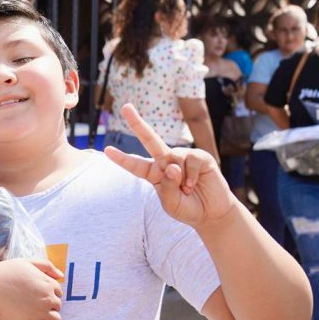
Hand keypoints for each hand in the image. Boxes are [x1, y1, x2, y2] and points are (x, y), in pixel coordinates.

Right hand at [0, 258, 63, 319]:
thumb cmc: (4, 272)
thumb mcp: (26, 262)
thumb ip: (46, 266)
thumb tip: (61, 276)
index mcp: (48, 283)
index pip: (59, 292)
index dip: (48, 293)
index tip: (36, 294)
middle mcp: (47, 298)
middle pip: (58, 306)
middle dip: (48, 306)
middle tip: (32, 304)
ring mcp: (40, 312)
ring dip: (47, 318)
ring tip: (33, 315)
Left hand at [105, 103, 236, 227]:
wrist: (211, 212)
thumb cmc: (187, 208)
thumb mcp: (171, 203)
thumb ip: (167, 187)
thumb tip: (172, 166)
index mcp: (153, 173)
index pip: (136, 165)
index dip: (122, 159)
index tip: (107, 151)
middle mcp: (165, 161)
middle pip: (150, 140)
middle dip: (137, 123)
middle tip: (125, 106)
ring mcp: (182, 157)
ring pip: (173, 159)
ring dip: (180, 178)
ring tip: (187, 189)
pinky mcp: (199, 156)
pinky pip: (190, 161)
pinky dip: (190, 176)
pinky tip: (194, 184)